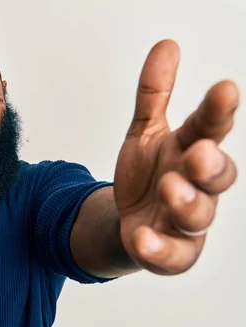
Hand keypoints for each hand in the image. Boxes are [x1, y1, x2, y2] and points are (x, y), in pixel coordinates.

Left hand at [114, 40, 237, 275]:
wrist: (128, 222)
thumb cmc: (146, 175)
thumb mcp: (144, 133)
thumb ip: (154, 94)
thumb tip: (167, 44)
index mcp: (192, 151)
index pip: (212, 129)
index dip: (219, 111)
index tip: (225, 89)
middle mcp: (197, 187)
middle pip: (217, 176)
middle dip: (211, 165)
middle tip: (197, 154)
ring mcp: (187, 222)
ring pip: (198, 216)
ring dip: (186, 203)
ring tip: (169, 189)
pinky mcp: (173, 253)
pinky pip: (172, 255)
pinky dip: (158, 248)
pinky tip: (142, 237)